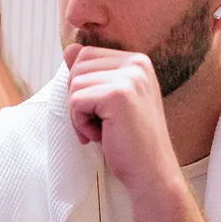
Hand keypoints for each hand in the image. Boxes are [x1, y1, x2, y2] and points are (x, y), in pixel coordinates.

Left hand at [65, 43, 181, 198]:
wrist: (152, 172)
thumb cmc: (129, 141)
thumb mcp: (110, 102)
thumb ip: (92, 74)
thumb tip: (68, 49)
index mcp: (137, 61)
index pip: (86, 55)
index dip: (82, 87)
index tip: (100, 112)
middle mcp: (137, 63)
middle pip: (77, 66)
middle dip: (78, 99)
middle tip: (99, 123)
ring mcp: (130, 77)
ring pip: (74, 84)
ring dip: (79, 114)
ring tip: (102, 130)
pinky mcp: (118, 94)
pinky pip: (76, 101)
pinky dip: (80, 123)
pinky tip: (101, 135)